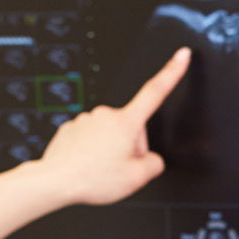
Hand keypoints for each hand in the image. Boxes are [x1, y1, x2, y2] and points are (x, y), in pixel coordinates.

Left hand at [38, 47, 190, 204]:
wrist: (56, 182)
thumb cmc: (93, 178)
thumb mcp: (138, 178)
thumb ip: (155, 164)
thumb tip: (151, 160)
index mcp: (126, 123)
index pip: (156, 91)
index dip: (172, 72)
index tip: (182, 55)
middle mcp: (106, 115)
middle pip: (132, 128)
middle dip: (131, 146)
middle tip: (120, 167)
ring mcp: (87, 120)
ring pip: (111, 135)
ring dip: (112, 150)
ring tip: (101, 169)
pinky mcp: (72, 128)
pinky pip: (92, 139)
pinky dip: (94, 152)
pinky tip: (89, 165)